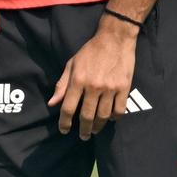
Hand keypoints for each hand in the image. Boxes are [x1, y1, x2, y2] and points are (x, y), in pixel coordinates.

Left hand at [48, 16, 136, 137]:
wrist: (114, 40)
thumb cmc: (90, 52)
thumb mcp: (71, 65)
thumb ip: (62, 85)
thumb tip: (52, 103)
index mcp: (78, 80)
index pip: (68, 107)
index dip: (65, 122)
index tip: (64, 130)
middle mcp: (93, 86)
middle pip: (87, 115)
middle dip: (84, 129)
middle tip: (83, 136)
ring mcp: (110, 88)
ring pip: (103, 116)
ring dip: (98, 127)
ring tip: (95, 131)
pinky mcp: (124, 88)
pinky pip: (119, 110)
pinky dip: (114, 118)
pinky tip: (110, 119)